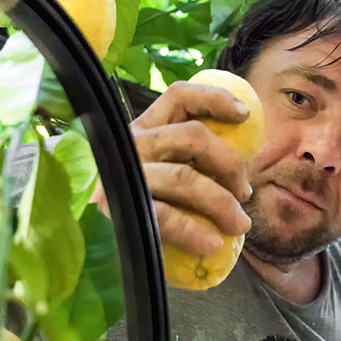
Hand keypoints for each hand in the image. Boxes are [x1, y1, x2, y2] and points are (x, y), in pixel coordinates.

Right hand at [92, 80, 253, 256]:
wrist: (95, 241)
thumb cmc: (142, 204)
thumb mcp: (166, 173)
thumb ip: (192, 161)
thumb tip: (240, 166)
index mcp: (146, 128)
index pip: (179, 97)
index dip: (214, 99)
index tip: (244, 115)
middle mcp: (132, 143)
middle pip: (192, 135)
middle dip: (229, 163)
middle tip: (244, 193)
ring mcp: (124, 174)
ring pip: (184, 176)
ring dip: (221, 202)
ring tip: (237, 224)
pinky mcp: (119, 207)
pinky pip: (165, 215)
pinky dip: (194, 231)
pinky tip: (211, 244)